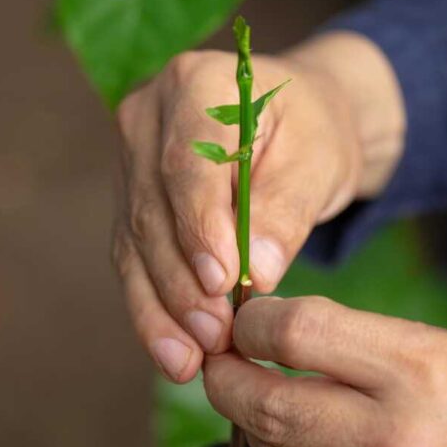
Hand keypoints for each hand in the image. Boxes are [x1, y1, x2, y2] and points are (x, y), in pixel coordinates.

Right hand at [112, 33, 403, 381]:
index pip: (187, 164)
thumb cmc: (311, 135)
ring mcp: (129, 161)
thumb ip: (285, 210)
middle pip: (153, 210)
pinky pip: (134, 264)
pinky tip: (175, 357)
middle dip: (182, 283)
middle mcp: (146, 117)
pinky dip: (154, 313)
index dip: (199, 227)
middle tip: (217, 337)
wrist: (293, 126)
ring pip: (135, 246)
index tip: (222, 282)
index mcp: (194, 84)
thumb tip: (255, 275)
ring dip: (163, 310)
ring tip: (192, 362)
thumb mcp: (318, 162)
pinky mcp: (129, 204)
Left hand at [204, 296, 446, 446]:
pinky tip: (315, 445)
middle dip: (226, 378)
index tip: (247, 319)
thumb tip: (286, 340)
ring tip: (254, 397)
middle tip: (218, 359)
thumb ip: (368, 346)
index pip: (297, 335)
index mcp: (421, 372)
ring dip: (254, 424)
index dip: (254, 322)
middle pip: (267, 406)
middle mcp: (396, 442)